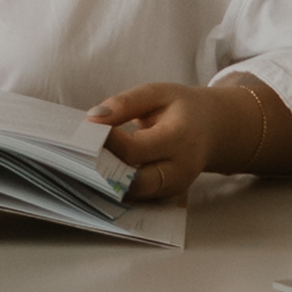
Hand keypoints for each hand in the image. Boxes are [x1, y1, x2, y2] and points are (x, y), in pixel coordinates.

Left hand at [95, 77, 291, 201]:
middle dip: (104, 172)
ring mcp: (175, 187)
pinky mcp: (167, 196)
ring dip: (107, 183)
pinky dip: (117, 187)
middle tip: (79, 158)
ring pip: (134, 194)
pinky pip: (138, 197)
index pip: (134, 149)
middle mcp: (179, 169)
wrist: (213, 130)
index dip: (107, 143)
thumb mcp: (157, 94)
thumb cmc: (181, 109)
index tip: (86, 132)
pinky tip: (98, 174)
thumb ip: (126, 103)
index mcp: (179, 138)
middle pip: (134, 182)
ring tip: (84, 167)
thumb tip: (93, 119)